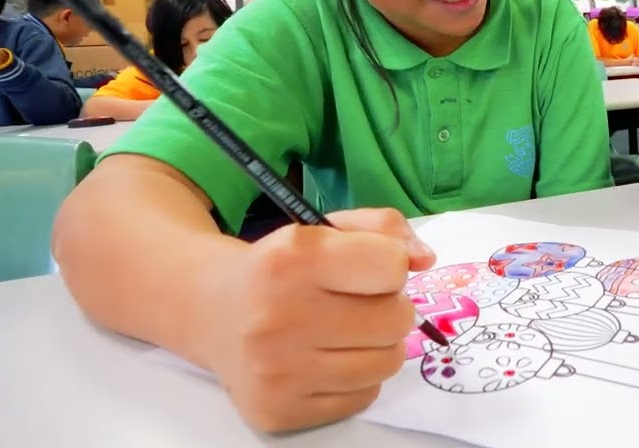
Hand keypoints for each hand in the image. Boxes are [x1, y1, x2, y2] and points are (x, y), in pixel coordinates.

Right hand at [204, 209, 436, 432]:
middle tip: (360, 302)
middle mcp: (278, 317)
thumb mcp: (328, 227)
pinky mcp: (279, 411)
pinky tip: (326, 359)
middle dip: (389, 306)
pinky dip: (357, 378)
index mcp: (291, 259)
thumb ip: (386, 229)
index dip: (390, 264)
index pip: (391, 266)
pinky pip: (364, 397)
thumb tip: (425, 259)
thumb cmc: (285, 266)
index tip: (369, 267)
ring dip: (378, 345)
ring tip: (345, 331)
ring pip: (387, 363)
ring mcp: (277, 372)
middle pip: (396, 319)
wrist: (213, 310)